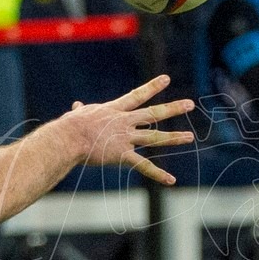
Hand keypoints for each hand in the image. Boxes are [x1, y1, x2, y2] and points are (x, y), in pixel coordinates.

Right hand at [60, 76, 194, 184]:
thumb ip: (81, 110)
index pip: (137, 96)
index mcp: (114, 111)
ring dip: (173, 138)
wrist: (68, 138)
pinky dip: (158, 174)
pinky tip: (171, 180)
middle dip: (172, 109)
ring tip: (190, 137)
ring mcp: (125, 138)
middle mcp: (124, 122)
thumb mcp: (77, 115)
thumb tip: (77, 106)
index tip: (166, 79)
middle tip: (190, 104)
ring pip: (154, 137)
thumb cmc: (69, 127)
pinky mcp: (122, 155)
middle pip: (153, 114)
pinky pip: (144, 166)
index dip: (152, 87)